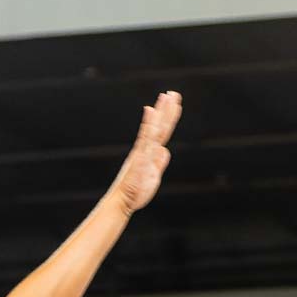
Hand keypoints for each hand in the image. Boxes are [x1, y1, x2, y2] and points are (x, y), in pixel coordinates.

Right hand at [111, 91, 181, 214]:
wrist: (124, 203)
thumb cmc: (136, 192)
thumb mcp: (153, 176)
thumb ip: (159, 162)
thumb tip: (164, 149)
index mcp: (150, 153)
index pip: (161, 132)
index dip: (168, 117)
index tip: (173, 102)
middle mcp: (145, 149)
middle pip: (159, 127)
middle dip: (166, 110)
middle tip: (173, 93)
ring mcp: (141, 153)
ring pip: (152, 129)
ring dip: (159, 112)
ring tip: (166, 96)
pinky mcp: (138, 159)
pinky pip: (145, 139)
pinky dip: (148, 125)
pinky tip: (150, 111)